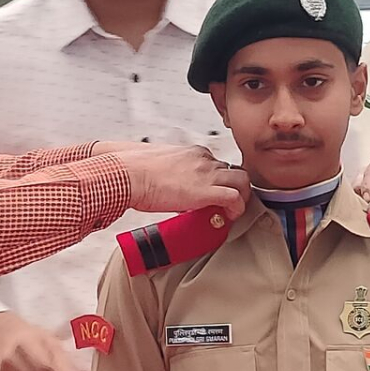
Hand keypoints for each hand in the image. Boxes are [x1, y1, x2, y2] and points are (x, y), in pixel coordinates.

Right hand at [108, 143, 248, 219]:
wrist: (127, 174)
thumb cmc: (134, 171)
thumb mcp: (157, 166)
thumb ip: (170, 174)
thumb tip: (166, 187)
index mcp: (193, 153)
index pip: (217, 165)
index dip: (218, 182)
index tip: (210, 195)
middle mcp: (204, 160)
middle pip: (234, 171)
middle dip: (234, 187)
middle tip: (227, 204)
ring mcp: (207, 174)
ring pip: (242, 181)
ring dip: (241, 197)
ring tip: (231, 211)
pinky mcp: (206, 191)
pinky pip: (235, 198)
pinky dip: (237, 209)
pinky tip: (228, 217)